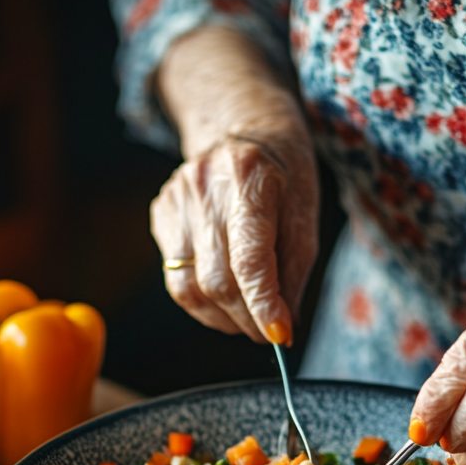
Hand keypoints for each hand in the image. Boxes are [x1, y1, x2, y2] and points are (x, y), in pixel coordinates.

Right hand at [150, 129, 318, 343]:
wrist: (242, 129)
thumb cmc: (283, 175)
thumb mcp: (305, 215)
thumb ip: (294, 272)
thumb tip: (283, 329)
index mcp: (251, 178)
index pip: (249, 259)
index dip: (263, 305)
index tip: (279, 335)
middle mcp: (205, 186)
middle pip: (217, 281)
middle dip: (247, 319)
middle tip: (268, 332)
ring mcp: (176, 200)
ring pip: (190, 289)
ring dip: (222, 319)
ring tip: (247, 318)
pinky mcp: (160, 214)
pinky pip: (175, 279)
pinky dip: (203, 301)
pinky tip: (225, 294)